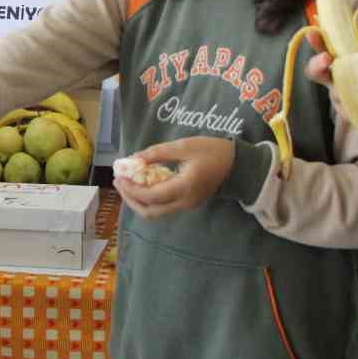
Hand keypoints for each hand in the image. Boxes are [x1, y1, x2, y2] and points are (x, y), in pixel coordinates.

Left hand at [113, 136, 234, 219]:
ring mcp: (186, 205)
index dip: (131, 189)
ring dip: (138, 200)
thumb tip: (135, 158)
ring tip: (128, 182)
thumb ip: (158, 153)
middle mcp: (184, 202)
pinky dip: (149, 198)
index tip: (120, 176)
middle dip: (130, 199)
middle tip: (120, 182)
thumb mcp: (185, 146)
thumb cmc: (213, 151)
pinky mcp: (187, 203)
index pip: (150, 196)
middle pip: (149, 212)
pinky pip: (163, 206)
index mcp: (184, 188)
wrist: (238, 165)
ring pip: (155, 212)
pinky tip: (143, 183)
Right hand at [304, 15, 357, 142]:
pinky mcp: (348, 114)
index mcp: (344, 62)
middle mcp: (338, 79)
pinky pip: (347, 108)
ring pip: (334, 91)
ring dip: (350, 86)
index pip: (324, 49)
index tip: (313, 33)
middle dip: (317, 64)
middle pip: (315, 72)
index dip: (316, 42)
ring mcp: (341, 97)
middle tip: (326, 58)